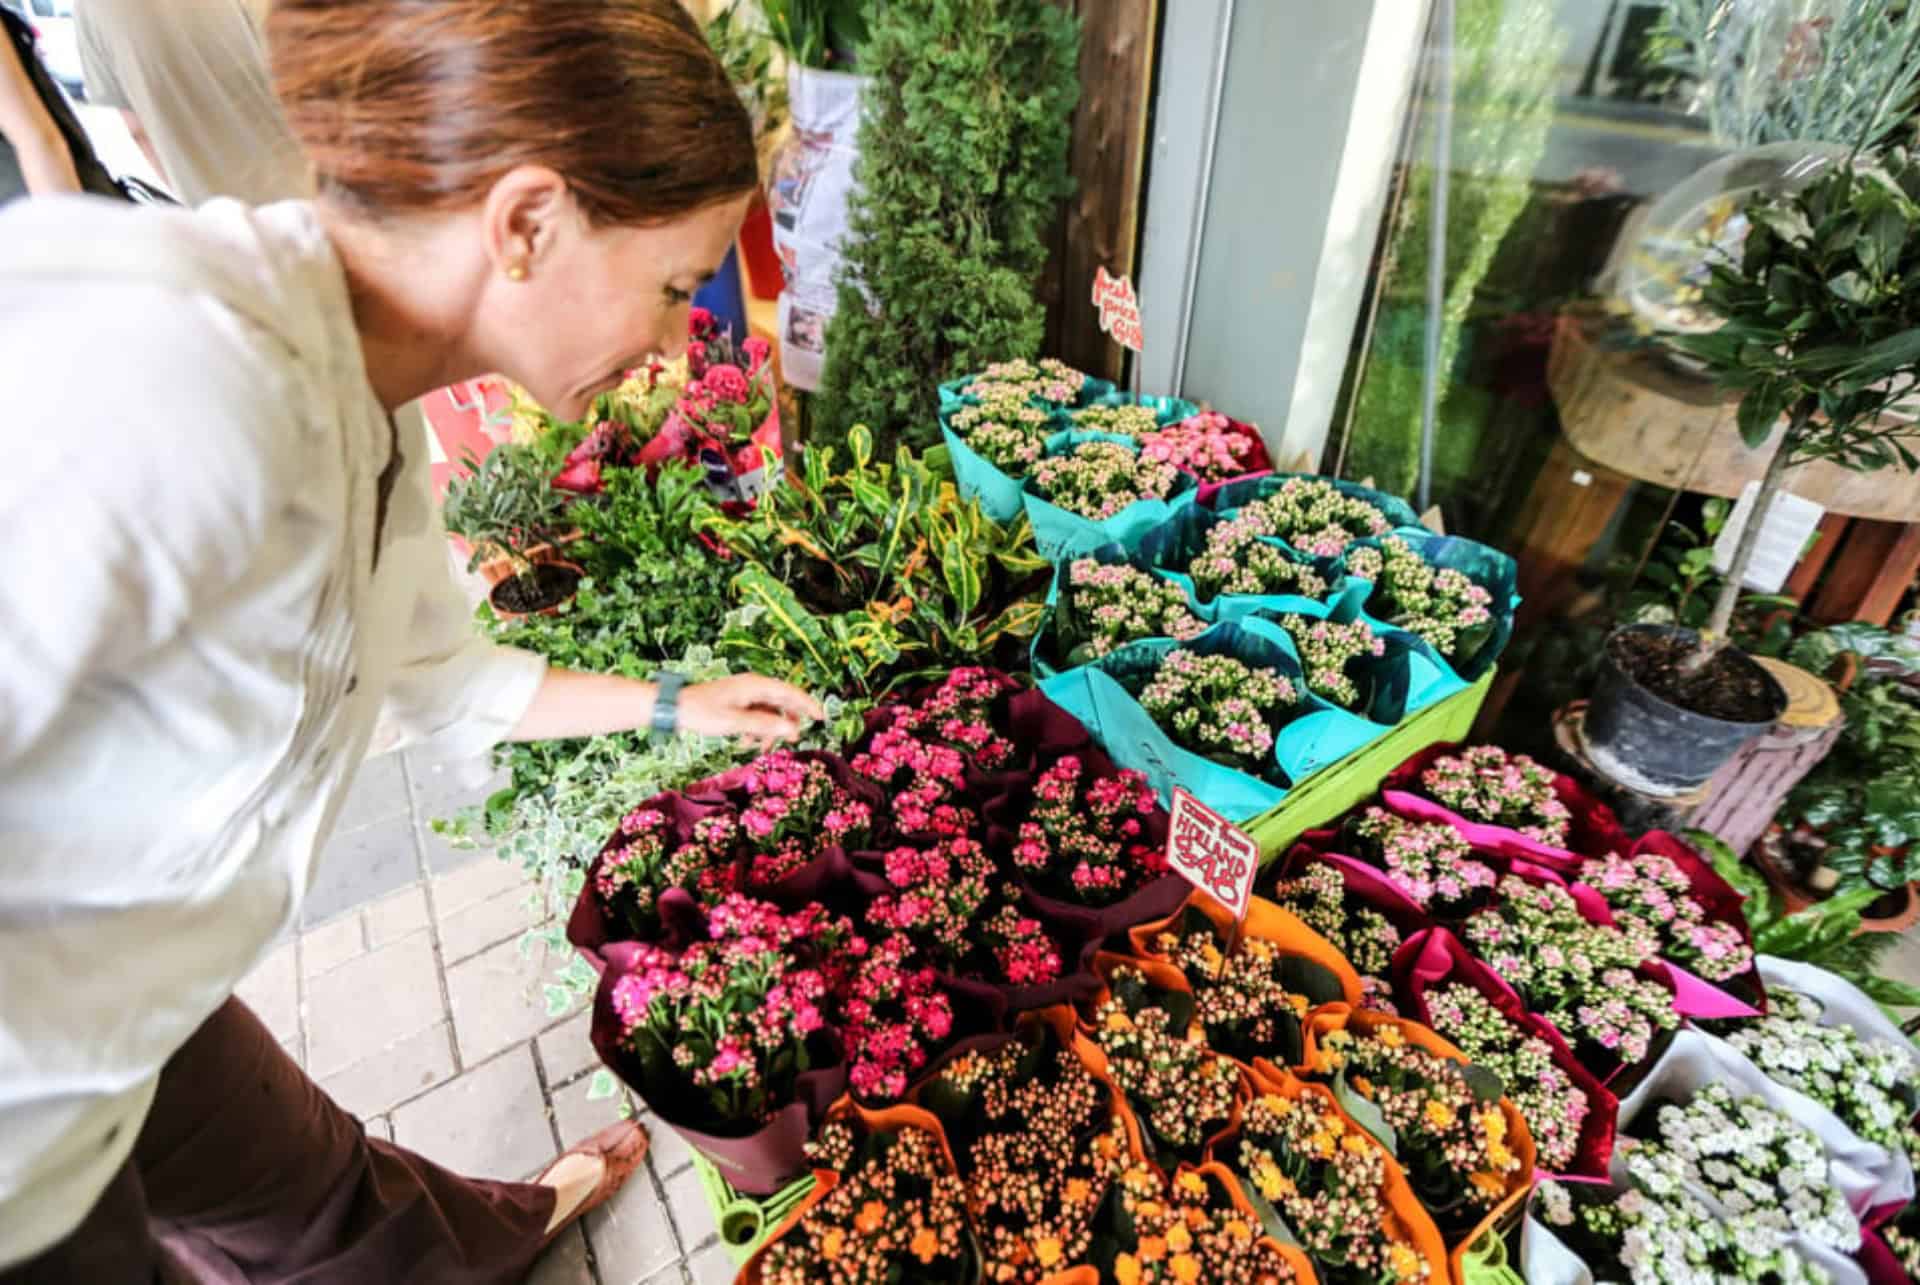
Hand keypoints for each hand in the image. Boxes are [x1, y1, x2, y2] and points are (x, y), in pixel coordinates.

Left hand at [676, 674, 823, 746]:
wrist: (674, 708)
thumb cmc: (702, 712)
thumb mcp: (734, 722)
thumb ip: (764, 725)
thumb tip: (792, 728)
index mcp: (755, 685)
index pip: (790, 693)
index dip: (808, 705)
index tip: (821, 718)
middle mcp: (752, 687)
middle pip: (782, 703)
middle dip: (787, 723)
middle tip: (791, 740)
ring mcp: (745, 695)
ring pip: (768, 712)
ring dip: (768, 730)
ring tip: (759, 747)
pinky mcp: (736, 703)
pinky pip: (755, 716)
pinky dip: (755, 730)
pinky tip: (745, 742)